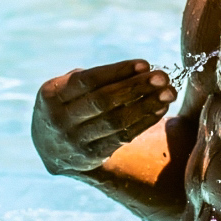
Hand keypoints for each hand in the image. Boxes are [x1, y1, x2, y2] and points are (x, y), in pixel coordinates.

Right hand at [31, 60, 177, 174]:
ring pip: (116, 121)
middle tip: (162, 77)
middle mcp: (59, 120)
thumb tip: (141, 70)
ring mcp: (74, 141)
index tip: (145, 64)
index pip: (88, 81)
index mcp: (51, 96)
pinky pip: (122, 137)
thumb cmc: (68, 105)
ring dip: (145, 105)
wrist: (51, 147)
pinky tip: (160, 109)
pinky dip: (143, 122)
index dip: (118, 72)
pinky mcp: (91, 157)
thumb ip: (93, 78)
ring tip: (168, 93)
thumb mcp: (66, 88)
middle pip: (103, 101)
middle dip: (136, 87)